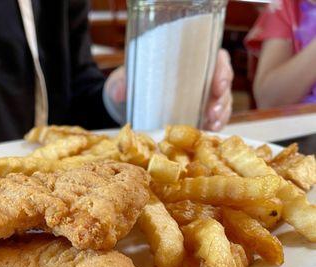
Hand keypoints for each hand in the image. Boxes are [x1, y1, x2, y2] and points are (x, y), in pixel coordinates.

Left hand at [103, 49, 233, 129]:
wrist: (124, 105)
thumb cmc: (128, 85)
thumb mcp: (122, 80)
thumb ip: (120, 84)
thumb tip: (119, 92)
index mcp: (185, 60)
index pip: (213, 58)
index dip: (222, 69)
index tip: (219, 83)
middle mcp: (197, 76)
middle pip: (222, 82)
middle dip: (223, 98)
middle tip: (213, 112)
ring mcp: (199, 97)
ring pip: (221, 102)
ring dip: (221, 114)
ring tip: (212, 125)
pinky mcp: (196, 115)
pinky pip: (212, 119)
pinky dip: (214, 125)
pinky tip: (210, 132)